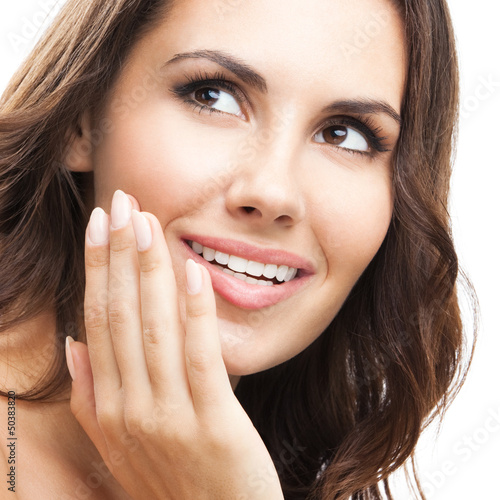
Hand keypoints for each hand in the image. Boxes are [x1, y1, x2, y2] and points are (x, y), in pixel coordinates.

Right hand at [66, 190, 283, 499]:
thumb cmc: (173, 483)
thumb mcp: (119, 446)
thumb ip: (92, 395)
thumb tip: (73, 343)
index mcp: (108, 408)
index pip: (97, 321)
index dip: (98, 269)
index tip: (100, 224)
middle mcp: (131, 409)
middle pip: (121, 316)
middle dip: (120, 254)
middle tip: (121, 203)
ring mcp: (169, 418)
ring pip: (155, 329)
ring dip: (151, 271)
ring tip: (149, 223)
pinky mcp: (213, 425)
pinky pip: (200, 358)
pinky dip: (195, 312)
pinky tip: (193, 271)